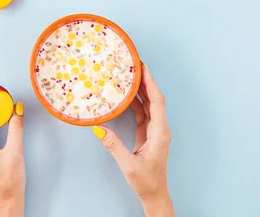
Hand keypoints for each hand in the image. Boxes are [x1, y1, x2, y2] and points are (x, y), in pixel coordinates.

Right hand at [93, 65, 174, 216]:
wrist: (154, 194)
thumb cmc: (146, 181)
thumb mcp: (128, 165)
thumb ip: (114, 146)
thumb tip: (99, 129)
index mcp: (159, 132)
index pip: (157, 102)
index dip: (151, 83)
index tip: (143, 68)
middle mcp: (160, 128)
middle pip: (154, 99)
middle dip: (146, 81)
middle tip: (134, 64)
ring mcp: (155, 131)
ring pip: (149, 104)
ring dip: (141, 90)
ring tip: (129, 75)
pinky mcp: (148, 134)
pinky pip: (143, 113)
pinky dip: (136, 102)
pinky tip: (126, 95)